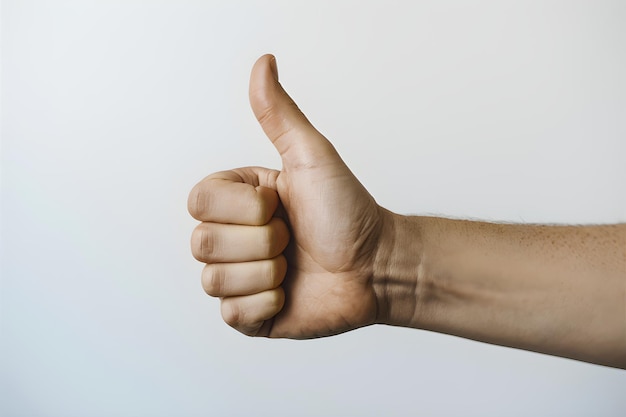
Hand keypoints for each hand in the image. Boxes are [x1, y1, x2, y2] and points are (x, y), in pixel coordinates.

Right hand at [188, 55, 389, 337]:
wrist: (378, 266)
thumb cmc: (348, 211)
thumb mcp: (312, 157)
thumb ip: (279, 114)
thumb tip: (264, 62)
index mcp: (237, 201)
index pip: (198, 203)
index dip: (244, 209)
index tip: (282, 206)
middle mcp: (231, 237)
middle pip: (202, 244)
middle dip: (261, 243)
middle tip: (293, 238)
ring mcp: (238, 277)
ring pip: (213, 281)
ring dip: (266, 274)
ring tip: (294, 266)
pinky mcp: (249, 314)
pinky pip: (231, 314)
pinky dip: (266, 304)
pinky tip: (290, 293)